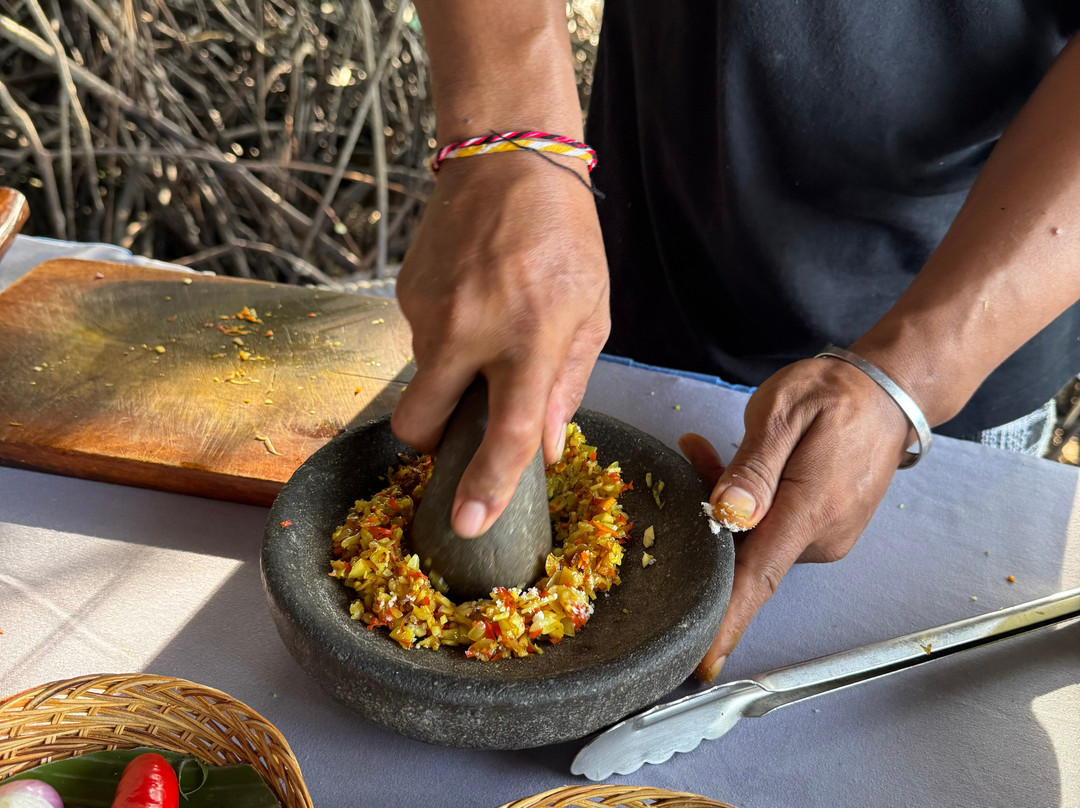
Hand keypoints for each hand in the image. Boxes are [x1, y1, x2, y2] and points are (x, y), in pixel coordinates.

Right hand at [392, 154, 608, 536]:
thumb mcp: (591, 313)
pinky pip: (418, 341)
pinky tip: (470, 301)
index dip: (487, 485)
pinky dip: (442, 340)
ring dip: (448, 377)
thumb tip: (543, 451)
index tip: (466, 523)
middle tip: (459, 424)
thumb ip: (566, 386)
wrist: (505, 160)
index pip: (506, 431)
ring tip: (486, 327)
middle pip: (420, 424)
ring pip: (422, 380)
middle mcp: (470, 329)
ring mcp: (428, 311)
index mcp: (530, 337)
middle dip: (430, 443)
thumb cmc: (563, 237)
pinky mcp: (404, 294)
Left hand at [678, 355, 912, 681]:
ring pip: (755, 537)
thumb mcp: (784, 412)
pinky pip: (772, 528)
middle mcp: (821, 536)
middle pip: (744, 551)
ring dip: (726, 506)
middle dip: (707, 524)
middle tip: (693, 458)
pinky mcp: (824, 529)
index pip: (759, 580)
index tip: (701, 663)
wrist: (891, 392)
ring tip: (709, 450)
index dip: (728, 622)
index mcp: (810, 511)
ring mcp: (825, 536)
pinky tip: (734, 467)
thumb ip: (753, 465)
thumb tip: (729, 513)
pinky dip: (748, 505)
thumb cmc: (835, 396)